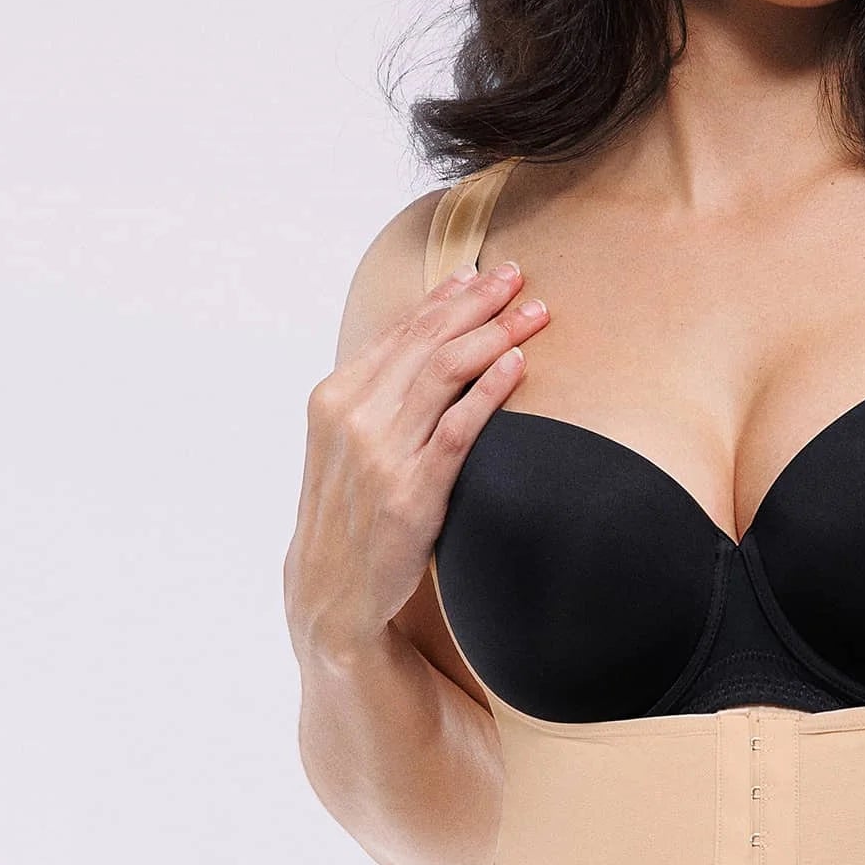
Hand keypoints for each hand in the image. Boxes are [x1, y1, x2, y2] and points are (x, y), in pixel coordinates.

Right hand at [283, 257, 549, 659]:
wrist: (331, 592)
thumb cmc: (349, 514)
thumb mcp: (348, 445)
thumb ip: (378, 398)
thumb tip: (424, 350)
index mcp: (335, 397)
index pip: (401, 332)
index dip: (446, 298)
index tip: (484, 272)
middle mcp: (353, 416)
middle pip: (427, 342)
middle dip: (478, 304)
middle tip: (520, 279)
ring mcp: (381, 454)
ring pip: (444, 374)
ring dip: (494, 336)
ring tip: (533, 315)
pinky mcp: (411, 493)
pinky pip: (457, 430)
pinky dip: (489, 392)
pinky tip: (517, 367)